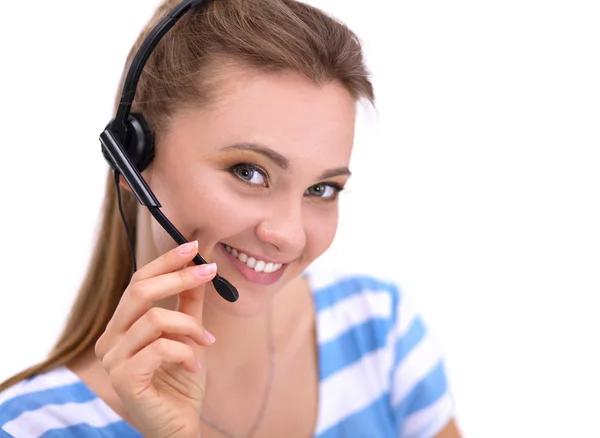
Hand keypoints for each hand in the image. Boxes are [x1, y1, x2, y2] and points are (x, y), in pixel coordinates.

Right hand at [95, 241, 215, 437]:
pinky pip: (160, 348)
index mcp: (121, 326)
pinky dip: (185, 352)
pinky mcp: (124, 379)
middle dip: (178, 277)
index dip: (165, 261)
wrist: (179, 425)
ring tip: (206, 341)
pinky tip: (195, 363)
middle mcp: (110, 340)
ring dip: (190, 326)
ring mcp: (113, 361)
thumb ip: (189, 304)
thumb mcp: (188, 335)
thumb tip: (201, 266)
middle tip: (209, 273)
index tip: (194, 246)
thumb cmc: (180, 381)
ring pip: (154, 318)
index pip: (138, 282)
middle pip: (139, 292)